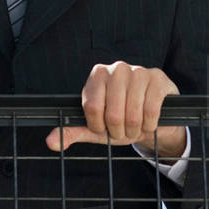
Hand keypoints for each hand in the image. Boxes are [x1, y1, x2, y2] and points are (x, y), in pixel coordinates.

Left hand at [46, 62, 186, 158]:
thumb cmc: (120, 120)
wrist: (151, 118)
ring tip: (135, 127)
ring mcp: (139, 71)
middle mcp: (117, 68)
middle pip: (113, 113)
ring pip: (132, 114)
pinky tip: (149, 122)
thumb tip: (50, 141)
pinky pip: (150, 110)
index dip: (98, 125)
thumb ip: (71, 132)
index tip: (103, 127)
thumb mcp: (95, 128)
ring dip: (134, 130)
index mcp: (97, 75)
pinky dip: (149, 124)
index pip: (92, 107)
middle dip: (118, 131)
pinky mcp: (157, 78)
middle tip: (122, 131)